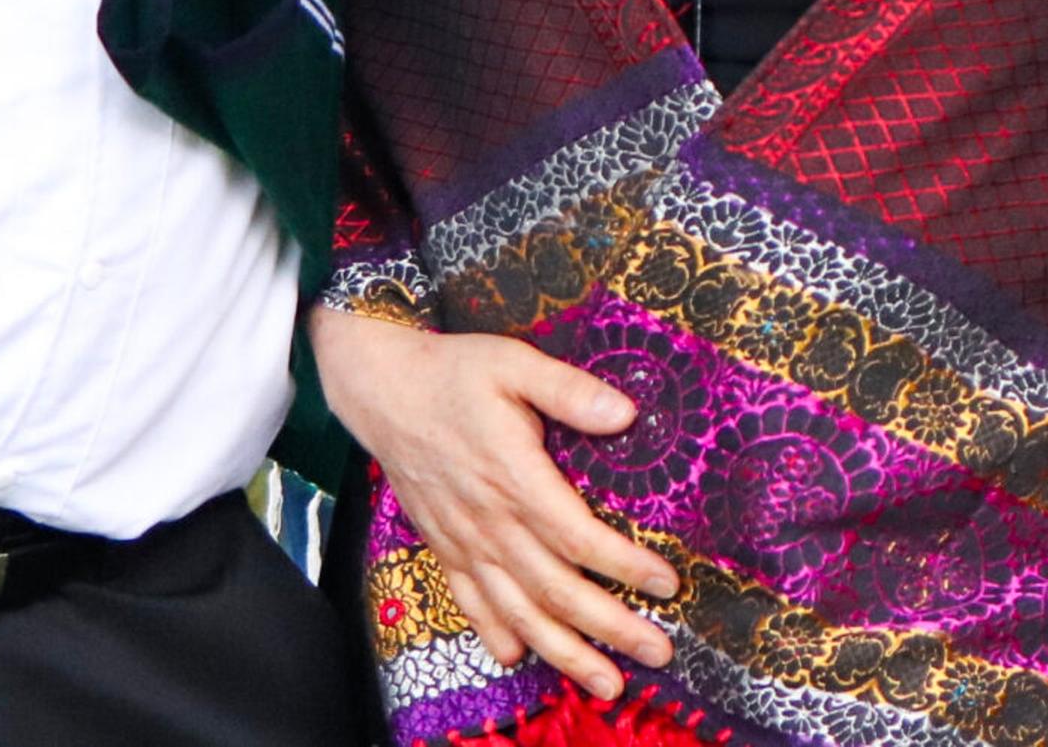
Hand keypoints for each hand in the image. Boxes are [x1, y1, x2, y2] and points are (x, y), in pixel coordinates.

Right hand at [309, 303, 676, 698]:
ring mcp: (464, 541)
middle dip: (610, 627)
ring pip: (518, 611)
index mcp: (514, 477)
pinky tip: (517, 657)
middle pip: (556, 590)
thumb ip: (568, 391)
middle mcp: (490, 522)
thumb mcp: (514, 363)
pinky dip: (494, 633)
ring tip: (605, 683)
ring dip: (564, 651)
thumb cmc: (455, 373)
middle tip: (658, 653)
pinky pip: (470, 602)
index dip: (623, 566)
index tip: (666, 584)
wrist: (382, 391)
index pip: (578, 537)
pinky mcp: (443, 547)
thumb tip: (626, 413)